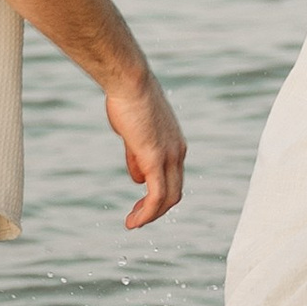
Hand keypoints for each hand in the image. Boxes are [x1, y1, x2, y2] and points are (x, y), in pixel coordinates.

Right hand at [104, 66, 186, 224]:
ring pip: (168, 198)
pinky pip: (157, 195)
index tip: (141, 205)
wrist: (129, 81)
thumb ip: (137, 156)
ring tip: (133, 224)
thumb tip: (137, 179)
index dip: (159, 195)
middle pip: (175, 192)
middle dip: (156, 209)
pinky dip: (147, 212)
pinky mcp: (155, 158)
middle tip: (137, 219)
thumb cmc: (128, 101)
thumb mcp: (134, 133)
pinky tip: (134, 222)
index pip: (173, 179)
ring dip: (151, 215)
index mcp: (175, 144)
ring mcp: (169, 156)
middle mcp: (178, 152)